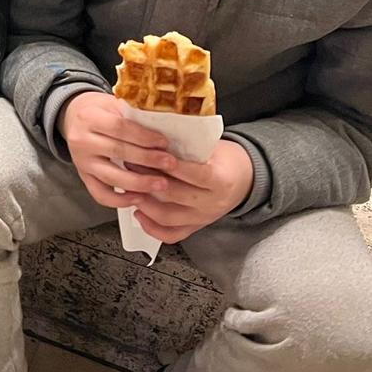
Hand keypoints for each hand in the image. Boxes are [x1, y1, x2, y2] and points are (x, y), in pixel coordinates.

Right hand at [59, 91, 176, 210]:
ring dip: (139, 183)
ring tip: (161, 184)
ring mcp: (81, 162)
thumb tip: (165, 128)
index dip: (144, 136)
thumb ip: (133, 115)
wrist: (73, 117)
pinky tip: (139, 198)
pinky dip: (120, 200)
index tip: (164, 142)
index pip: (120, 128)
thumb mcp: (112, 103)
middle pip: (118, 152)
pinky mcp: (83, 177)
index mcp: (89, 117)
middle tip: (171, 164)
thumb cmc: (100, 111)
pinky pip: (100, 194)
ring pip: (111, 176)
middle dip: (148, 159)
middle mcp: (81, 140)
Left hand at [126, 140, 254, 243]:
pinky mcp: (195, 228)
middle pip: (174, 195)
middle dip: (148, 180)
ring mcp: (202, 218)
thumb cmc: (224, 160)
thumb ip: (189, 146)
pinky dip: (151, 226)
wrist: (243, 180)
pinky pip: (171, 234)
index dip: (170, 165)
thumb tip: (156, 137)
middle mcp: (211, 204)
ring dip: (144, 202)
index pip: (193, 174)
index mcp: (220, 181)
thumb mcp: (213, 147)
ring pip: (168, 217)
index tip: (150, 152)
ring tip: (129, 187)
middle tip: (131, 164)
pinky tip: (139, 212)